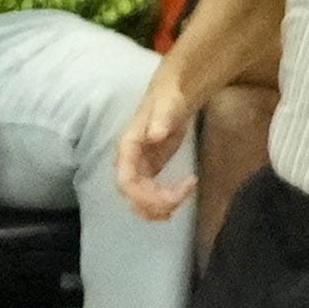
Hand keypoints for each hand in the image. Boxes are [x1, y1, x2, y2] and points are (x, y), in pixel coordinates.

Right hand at [114, 73, 194, 219]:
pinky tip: (177, 202)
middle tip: (182, 197)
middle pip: (132, 197)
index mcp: (127, 148)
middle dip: (156, 204)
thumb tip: (154, 134)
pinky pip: (147, 198)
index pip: (127, 183)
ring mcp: (136, 170)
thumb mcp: (168, 106)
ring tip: (181, 200)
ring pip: (138, 202)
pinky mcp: (146, 174)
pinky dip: (160, 205)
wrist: (171, 98)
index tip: (174, 197)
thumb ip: (161, 119)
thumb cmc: (168, 98)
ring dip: (157, 209)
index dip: (147, 198)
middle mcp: (126, 162)